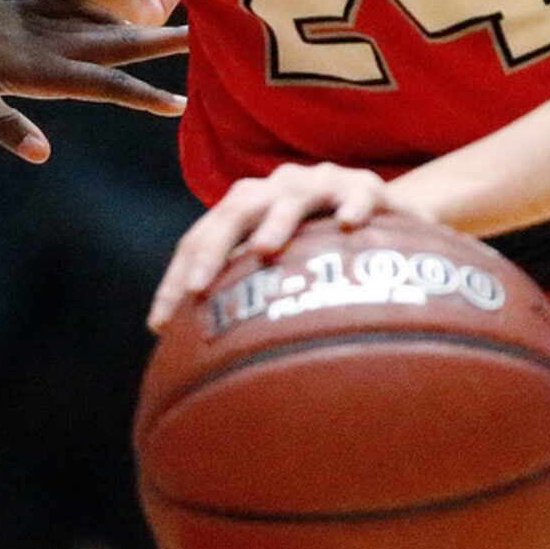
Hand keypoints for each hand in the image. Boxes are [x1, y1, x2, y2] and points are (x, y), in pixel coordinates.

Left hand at [0, 0, 188, 161]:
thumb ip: (2, 123)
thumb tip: (42, 153)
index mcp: (34, 67)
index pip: (99, 85)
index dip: (140, 96)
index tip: (180, 103)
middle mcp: (41, 42)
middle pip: (112, 46)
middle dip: (156, 46)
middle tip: (200, 40)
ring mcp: (30, 23)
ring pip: (95, 25)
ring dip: (134, 28)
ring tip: (168, 28)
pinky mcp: (15, 11)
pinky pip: (68, 10)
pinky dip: (95, 12)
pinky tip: (101, 13)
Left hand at [148, 161, 405, 331]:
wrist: (388, 211)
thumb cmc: (325, 249)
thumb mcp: (283, 269)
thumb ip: (247, 299)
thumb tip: (202, 365)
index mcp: (249, 205)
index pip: (201, 236)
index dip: (178, 276)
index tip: (161, 325)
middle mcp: (278, 188)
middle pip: (237, 208)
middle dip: (213, 247)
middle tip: (198, 288)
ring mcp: (322, 183)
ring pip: (293, 196)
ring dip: (276, 221)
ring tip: (263, 250)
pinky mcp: (367, 186)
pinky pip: (360, 194)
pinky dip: (352, 206)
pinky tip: (349, 225)